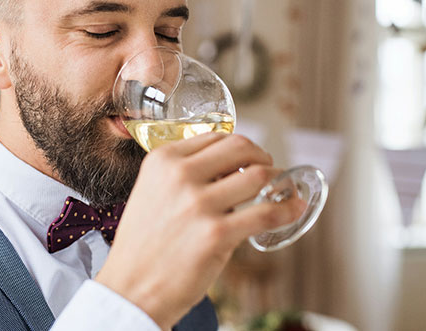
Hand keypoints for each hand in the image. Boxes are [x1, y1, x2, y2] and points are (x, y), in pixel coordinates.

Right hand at [95, 132, 305, 329]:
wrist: (131, 289)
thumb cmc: (144, 245)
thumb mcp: (152, 192)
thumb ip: (183, 174)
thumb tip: (227, 167)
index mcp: (162, 160)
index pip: (216, 137)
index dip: (238, 147)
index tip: (247, 159)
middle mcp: (180, 175)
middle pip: (241, 147)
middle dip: (262, 156)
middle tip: (268, 169)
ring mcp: (199, 204)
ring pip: (259, 176)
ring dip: (277, 181)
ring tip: (280, 191)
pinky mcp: (216, 234)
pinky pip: (266, 213)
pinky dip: (287, 209)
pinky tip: (294, 209)